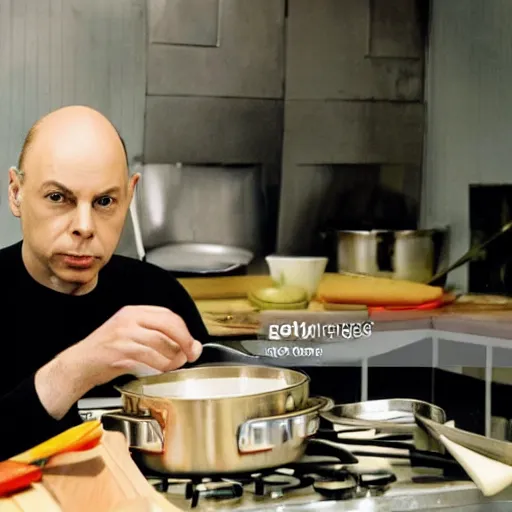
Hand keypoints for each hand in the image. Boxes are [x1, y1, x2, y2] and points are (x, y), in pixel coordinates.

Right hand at [35, 306, 202, 418]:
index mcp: (134, 312)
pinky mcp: (119, 351)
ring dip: (172, 358)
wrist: (78, 365)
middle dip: (184, 341)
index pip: (168, 315)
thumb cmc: (107, 352)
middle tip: (190, 355)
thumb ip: (159, 338)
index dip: (184, 331)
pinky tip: (159, 371)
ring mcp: (124, 335)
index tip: (192, 344)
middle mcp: (129, 319)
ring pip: (160, 343)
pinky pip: (148, 359)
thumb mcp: (132, 335)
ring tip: (173, 366)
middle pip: (168, 325)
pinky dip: (158, 367)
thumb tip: (189, 346)